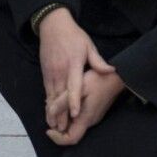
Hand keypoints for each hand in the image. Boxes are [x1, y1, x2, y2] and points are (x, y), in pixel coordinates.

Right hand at [38, 8, 113, 130]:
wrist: (53, 26)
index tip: (75, 113)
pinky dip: (48, 103)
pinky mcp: (46, 74)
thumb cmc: (74, 36)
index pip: (74, 85)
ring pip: (52, 96)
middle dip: (62, 114)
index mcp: (73, 64)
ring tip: (55, 127)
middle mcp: (61, 71)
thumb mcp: (88, 45)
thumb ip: (98, 61)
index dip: (74, 100)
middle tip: (64, 130)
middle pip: (61, 96)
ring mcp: (51, 73)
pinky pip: (47, 92)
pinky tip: (49, 113)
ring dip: (53, 112)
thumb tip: (111, 70)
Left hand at [46, 69, 124, 145]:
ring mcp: (93, 117)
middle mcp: (90, 121)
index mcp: (86, 118)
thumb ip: (64, 101)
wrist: (118, 76)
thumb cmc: (99, 80)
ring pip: (74, 125)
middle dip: (58, 127)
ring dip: (63, 119)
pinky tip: (65, 102)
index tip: (48, 129)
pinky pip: (79, 118)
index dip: (57, 138)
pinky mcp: (94, 111)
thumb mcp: (79, 88)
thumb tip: (51, 113)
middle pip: (71, 133)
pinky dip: (69, 114)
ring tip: (55, 106)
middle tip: (50, 114)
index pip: (71, 139)